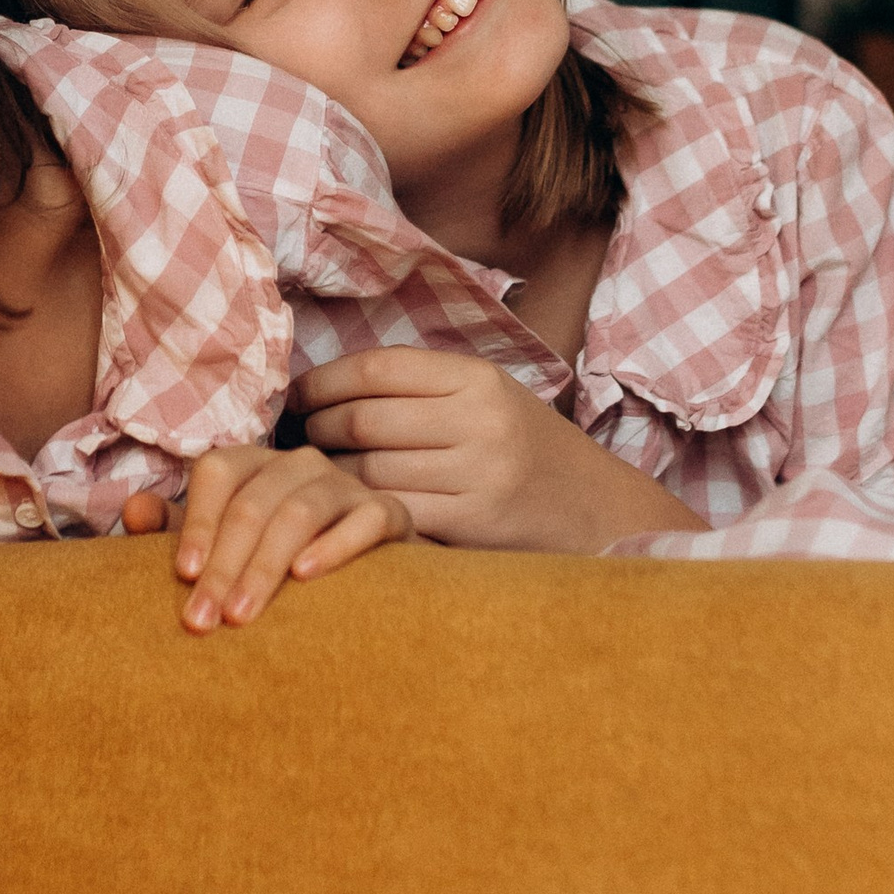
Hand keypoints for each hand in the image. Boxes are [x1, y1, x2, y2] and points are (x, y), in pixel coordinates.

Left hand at [121, 443, 409, 629]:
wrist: (367, 580)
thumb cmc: (278, 562)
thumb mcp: (223, 548)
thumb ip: (177, 532)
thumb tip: (132, 511)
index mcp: (255, 465)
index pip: (219, 472)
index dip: (199, 521)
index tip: (183, 575)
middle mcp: (299, 464)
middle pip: (254, 501)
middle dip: (224, 565)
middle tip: (203, 620)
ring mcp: (345, 485)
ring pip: (301, 511)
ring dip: (266, 565)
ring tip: (243, 614)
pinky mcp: (388, 512)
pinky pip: (366, 519)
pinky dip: (335, 545)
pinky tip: (306, 577)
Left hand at [298, 349, 697, 552]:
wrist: (595, 508)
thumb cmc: (523, 447)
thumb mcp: (487, 396)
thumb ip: (421, 387)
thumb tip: (325, 385)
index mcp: (477, 378)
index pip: (375, 368)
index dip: (322, 382)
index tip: (297, 396)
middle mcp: (479, 421)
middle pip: (363, 421)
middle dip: (316, 430)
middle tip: (299, 440)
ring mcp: (478, 475)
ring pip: (368, 471)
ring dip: (328, 475)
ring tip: (315, 476)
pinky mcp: (473, 525)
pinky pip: (392, 513)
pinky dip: (357, 511)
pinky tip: (346, 510)